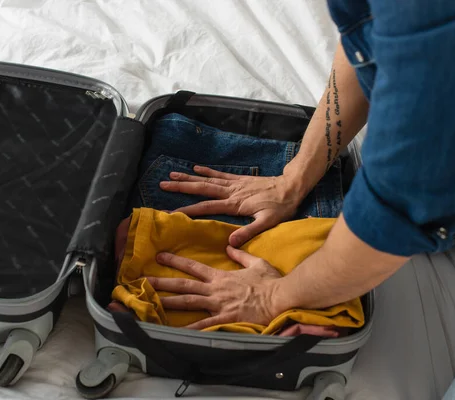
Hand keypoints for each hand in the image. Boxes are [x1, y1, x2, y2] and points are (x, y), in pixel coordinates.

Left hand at [147, 246, 282, 329]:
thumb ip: (240, 255)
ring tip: (151, 302)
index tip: (160, 256)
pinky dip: (190, 329)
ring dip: (168, 301)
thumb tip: (229, 246)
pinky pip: (203, 325)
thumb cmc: (270, 281)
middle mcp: (215, 290)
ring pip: (188, 302)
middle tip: (143, 280)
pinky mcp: (224, 319)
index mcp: (221, 276)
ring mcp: (218, 305)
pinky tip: (175, 332)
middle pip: (184, 285)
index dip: (175, 261)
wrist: (280, 298)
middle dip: (162, 282)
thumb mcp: (256, 262)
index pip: (194, 267)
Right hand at [159, 166, 302, 246]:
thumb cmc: (280, 207)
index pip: (206, 207)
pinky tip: (196, 168)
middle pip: (201, 189)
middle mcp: (231, 192)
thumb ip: (248, 232)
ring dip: (189, 177)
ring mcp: (234, 184)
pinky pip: (220, 174)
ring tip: (172, 175)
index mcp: (234, 204)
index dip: (188, 210)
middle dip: (181, 188)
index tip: (171, 213)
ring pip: (207, 180)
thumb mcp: (267, 222)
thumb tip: (229, 242)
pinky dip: (207, 171)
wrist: (291, 187)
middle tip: (162, 185)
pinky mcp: (239, 179)